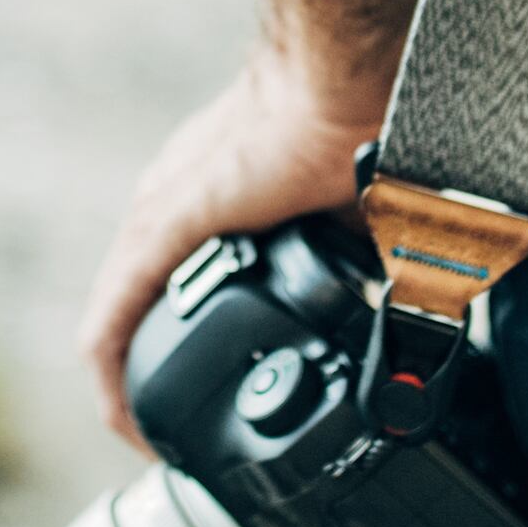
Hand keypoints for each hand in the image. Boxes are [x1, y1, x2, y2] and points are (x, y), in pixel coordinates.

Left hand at [70, 55, 380, 443]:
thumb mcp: (362, 222)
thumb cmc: (365, 133)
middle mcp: (175, 207)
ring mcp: (161, 217)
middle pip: (146, 303)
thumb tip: (414, 320)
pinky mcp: (158, 230)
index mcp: (219, 203)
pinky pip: (113, 321)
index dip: (192, 336)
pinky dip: (114, 377)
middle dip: (158, 369)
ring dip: (130, 381)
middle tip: (183, 431)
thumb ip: (371, 269)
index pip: (183, 278)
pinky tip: (126, 422)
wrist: (353, 88)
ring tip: (152, 439)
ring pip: (121, 317)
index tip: (216, 391)